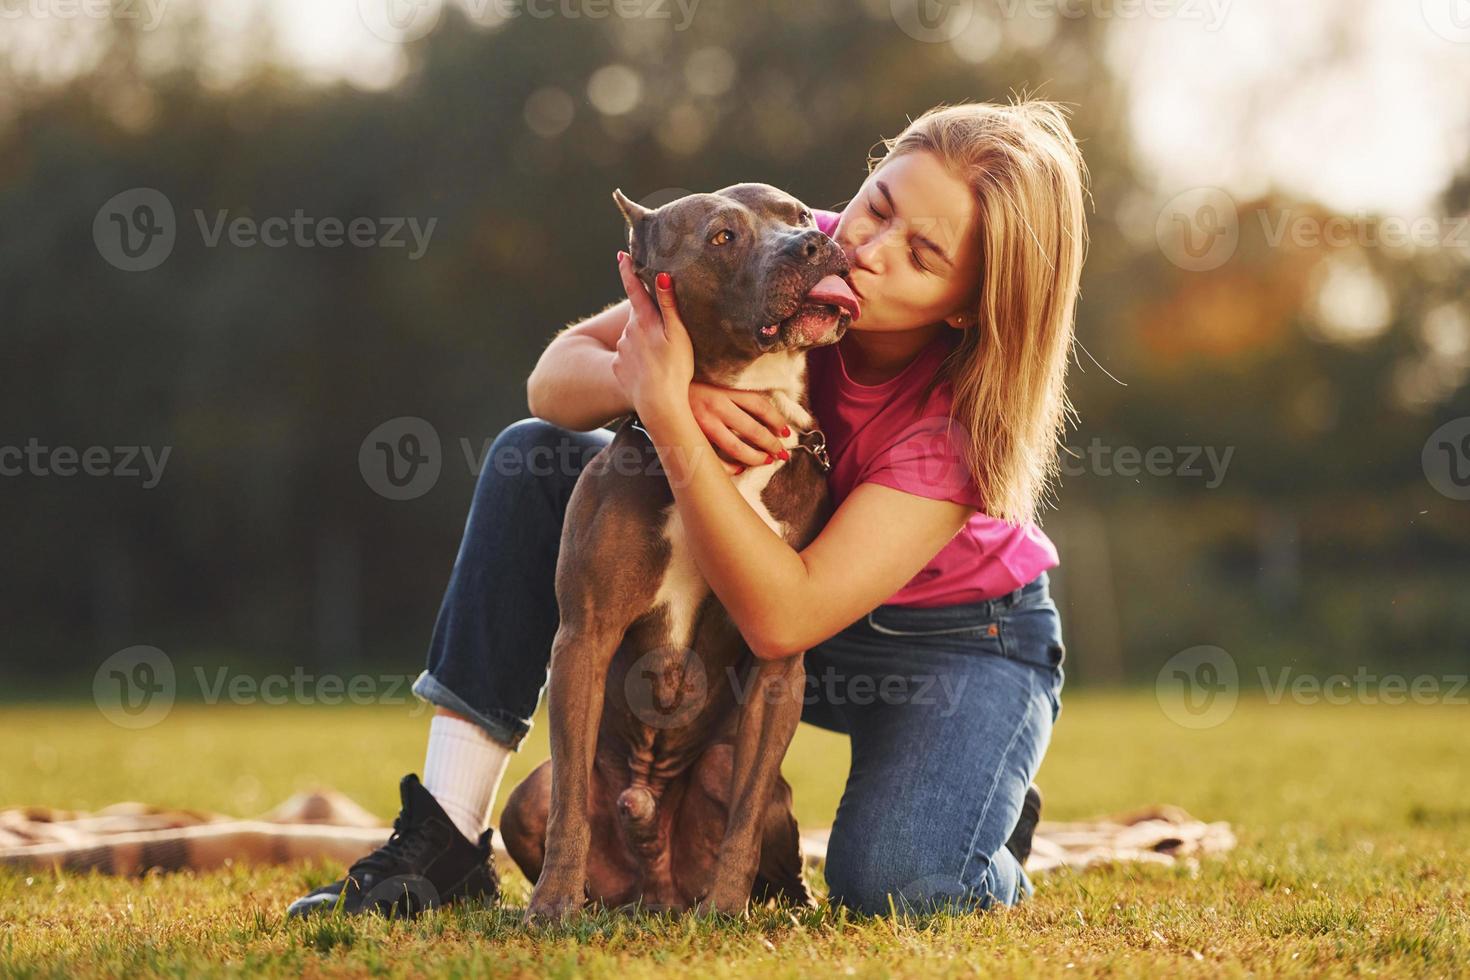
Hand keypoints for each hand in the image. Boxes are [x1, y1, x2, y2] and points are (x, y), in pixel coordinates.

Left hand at [612, 251, 693, 425]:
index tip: (622, 255)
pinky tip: (651, 373)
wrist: (659, 405)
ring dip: (644, 344)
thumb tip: (661, 276)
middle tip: (666, 339)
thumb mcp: (678, 335)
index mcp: (643, 320)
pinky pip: (629, 359)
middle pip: (638, 318)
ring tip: (663, 361)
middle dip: (648, 321)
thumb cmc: (675, 369)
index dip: (628, 270)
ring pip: (633, 339)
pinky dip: (638, 362)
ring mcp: (621, 350)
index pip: (633, 288)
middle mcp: (627, 332)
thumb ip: (669, 305)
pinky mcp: (618, 368)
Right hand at [689, 381, 791, 473]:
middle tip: (782, 453)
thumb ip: (734, 396)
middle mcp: (714, 406)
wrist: (655, 392)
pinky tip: (740, 469)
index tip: (786, 431)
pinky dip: (729, 468)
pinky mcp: (691, 438)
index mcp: (723, 390)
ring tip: (766, 461)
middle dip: (771, 443)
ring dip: (755, 457)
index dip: (776, 420)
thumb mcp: (713, 385)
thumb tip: (762, 414)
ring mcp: (701, 424)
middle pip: (752, 429)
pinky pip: (714, 459)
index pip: (759, 405)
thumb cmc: (688, 388)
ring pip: (736, 447)